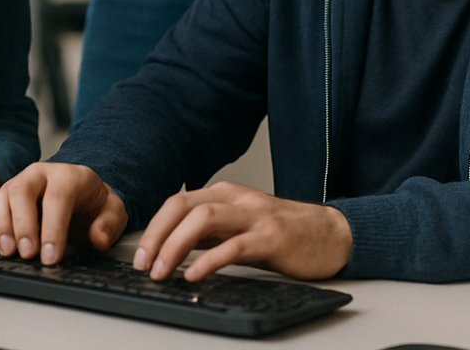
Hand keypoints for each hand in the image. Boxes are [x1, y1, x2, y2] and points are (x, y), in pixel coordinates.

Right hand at [0, 162, 127, 263]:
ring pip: (1, 198)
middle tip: (26, 253)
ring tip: (6, 252)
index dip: (53, 228)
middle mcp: (40, 174)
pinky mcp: (5, 197)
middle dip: (22, 224)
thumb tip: (98, 239)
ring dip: (0, 227)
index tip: (51, 256)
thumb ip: (109, 225)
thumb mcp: (112, 212)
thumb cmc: (94, 205)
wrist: (80, 194)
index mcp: (69, 176)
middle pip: (22, 191)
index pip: (58, 197)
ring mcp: (19, 183)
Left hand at [133, 181, 351, 281]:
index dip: (153, 228)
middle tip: (143, 265)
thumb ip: (208, 233)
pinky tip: (195, 275)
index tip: (139, 256)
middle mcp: (237, 199)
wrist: (331, 234)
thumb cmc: (284, 233)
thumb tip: (169, 248)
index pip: (178, 203)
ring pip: (204, 219)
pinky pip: (234, 245)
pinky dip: (209, 260)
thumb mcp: (239, 227)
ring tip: (162, 272)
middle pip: (184, 206)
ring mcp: (255, 216)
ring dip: (175, 246)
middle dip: (157, 236)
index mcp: (225, 194)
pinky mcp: (272, 237)